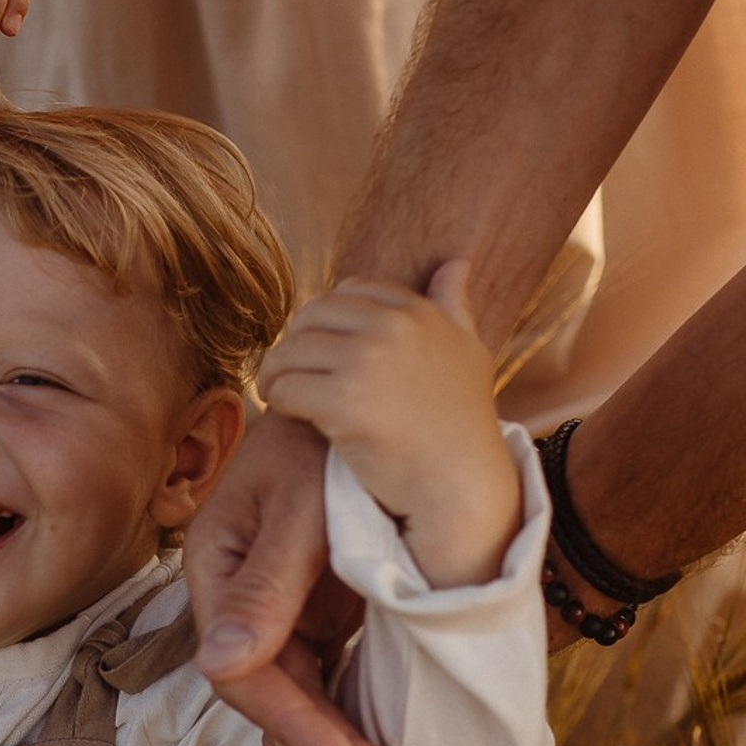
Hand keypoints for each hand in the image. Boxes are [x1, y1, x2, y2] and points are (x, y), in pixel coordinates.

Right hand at [187, 412, 404, 745]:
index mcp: (218, 573)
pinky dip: (326, 725)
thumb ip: (266, 589)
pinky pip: (314, 681)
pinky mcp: (307, 610)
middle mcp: (235, 600)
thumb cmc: (328, 444)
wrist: (361, 399)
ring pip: (292, 698)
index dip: (296, 727)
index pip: (245, 674)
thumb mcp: (303, 511)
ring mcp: (272, 609)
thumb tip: (219, 669)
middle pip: (269, 697)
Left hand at [258, 262, 520, 588]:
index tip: (319, 349)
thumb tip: (455, 263)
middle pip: (312, 317)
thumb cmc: (462, 423)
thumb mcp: (469, 351)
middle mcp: (392, 328)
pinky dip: (276, 399)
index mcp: (417, 312)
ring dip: (276, 372)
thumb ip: (454, 306)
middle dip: (293, 341)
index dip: (325, 320)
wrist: (460, 482)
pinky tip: (283, 411)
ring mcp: (367, 363)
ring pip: (291, 351)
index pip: (349, 292)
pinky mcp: (343, 404)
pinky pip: (286, 389)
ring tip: (276, 390)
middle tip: (286, 370)